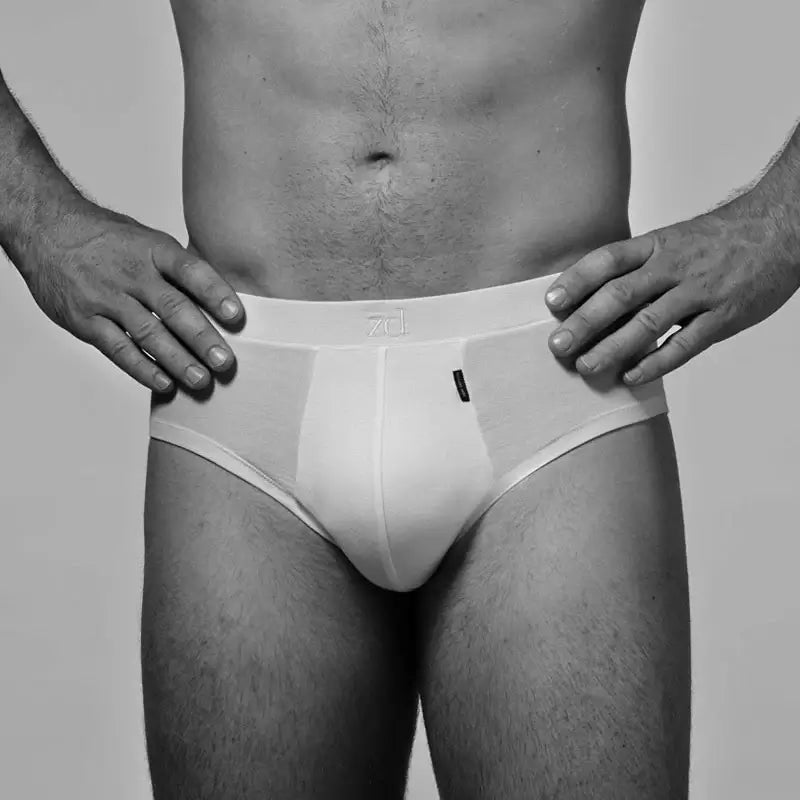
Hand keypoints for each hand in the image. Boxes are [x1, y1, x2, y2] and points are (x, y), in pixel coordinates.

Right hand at [22, 200, 242, 392]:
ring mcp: (105, 297)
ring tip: (201, 381)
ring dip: (177, 360)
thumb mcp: (146, 240)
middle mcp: (130, 272)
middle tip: (225, 363)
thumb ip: (179, 268)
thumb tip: (223, 300)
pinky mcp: (84, 319)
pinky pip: (117, 348)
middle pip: (172, 308)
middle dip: (202, 338)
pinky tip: (164, 384)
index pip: (189, 270)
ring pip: (147, 333)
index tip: (237, 317)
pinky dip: (142, 368)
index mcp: (152, 249)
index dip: (215, 293)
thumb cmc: (109, 239)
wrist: (44, 229)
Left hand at [544, 200, 799, 383]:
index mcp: (657, 245)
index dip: (577, 281)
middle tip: (557, 345)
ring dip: (612, 348)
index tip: (551, 303)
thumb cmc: (718, 240)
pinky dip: (656, 363)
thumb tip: (591, 299)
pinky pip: (685, 344)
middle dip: (584, 322)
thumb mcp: (672, 240)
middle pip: (620, 295)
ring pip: (648, 323)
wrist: (783, 228)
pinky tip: (631, 377)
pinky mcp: (724, 316)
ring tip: (586, 366)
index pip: (608, 260)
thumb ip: (636, 268)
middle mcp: (674, 267)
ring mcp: (700, 292)